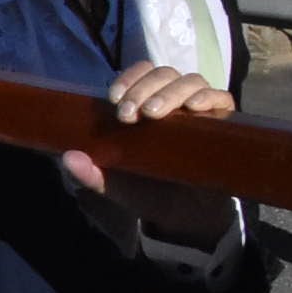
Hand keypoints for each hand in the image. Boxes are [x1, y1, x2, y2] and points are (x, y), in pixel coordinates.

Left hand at [60, 62, 237, 243]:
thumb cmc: (148, 192)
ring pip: (191, 81)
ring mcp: (200, 111)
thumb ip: (91, 173)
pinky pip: (222, 98)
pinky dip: (208, 97)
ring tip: (154, 113)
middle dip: (144, 88)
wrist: (183, 218)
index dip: (129, 78)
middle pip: (164, 74)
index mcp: (146, 107)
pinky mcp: (223, 124)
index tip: (114, 98)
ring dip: (170, 92)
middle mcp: (174, 102)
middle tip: (129, 113)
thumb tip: (68, 157)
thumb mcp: (114, 185)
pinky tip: (194, 108)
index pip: (141, 75)